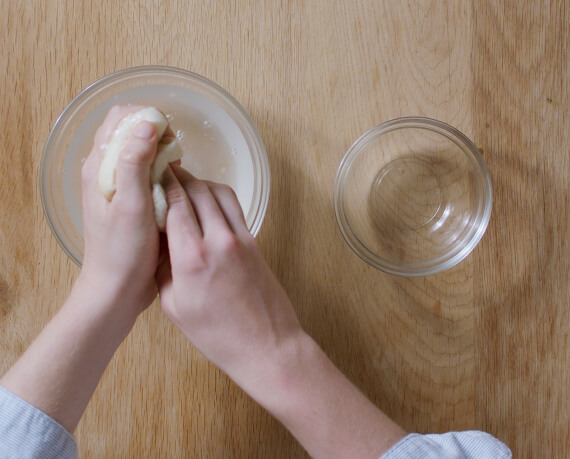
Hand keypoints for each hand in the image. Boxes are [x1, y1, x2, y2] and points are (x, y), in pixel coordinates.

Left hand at [79, 105, 160, 317]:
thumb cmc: (123, 251)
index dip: (147, 119)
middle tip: (175, 156)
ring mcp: (116, 185)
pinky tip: (173, 187)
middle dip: (157, 134)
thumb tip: (146, 124)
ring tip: (176, 171)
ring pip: (139, 151)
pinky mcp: (129, 199)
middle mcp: (105, 171)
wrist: (117, 289)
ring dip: (160, 153)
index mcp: (100, 167)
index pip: (120, 119)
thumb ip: (135, 163)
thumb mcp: (132, 206)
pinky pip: (145, 172)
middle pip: (129, 131)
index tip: (170, 138)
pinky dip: (161, 171)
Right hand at [156, 165, 405, 457]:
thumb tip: (157, 239)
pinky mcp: (254, 242)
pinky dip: (219, 196)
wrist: (266, 346)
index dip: (160, 184)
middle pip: (196, 190)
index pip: (173, 204)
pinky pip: (235, 207)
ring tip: (185, 183)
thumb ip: (162, 268)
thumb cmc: (216, 335)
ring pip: (218, 192)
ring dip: (200, 182)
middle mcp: (217, 240)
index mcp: (190, 258)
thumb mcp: (173, 306)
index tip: (149, 174)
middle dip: (178, 177)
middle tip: (163, 172)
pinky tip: (209, 201)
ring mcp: (240, 238)